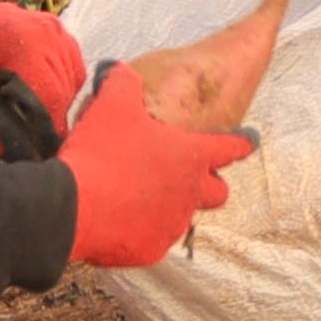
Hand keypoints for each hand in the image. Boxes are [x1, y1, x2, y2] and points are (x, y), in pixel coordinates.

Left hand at [0, 0, 89, 160]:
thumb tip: (27, 157)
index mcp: (30, 43)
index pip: (53, 99)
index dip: (44, 131)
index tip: (34, 153)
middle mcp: (53, 33)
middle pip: (66, 92)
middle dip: (46, 117)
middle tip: (21, 130)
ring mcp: (58, 30)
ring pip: (73, 82)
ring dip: (54, 103)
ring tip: (25, 109)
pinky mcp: (59, 32)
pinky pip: (70, 69)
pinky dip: (58, 86)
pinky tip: (36, 92)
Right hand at [55, 65, 255, 271]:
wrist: (71, 207)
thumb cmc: (100, 153)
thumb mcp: (111, 106)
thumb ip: (123, 83)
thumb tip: (119, 70)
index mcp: (190, 156)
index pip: (231, 148)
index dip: (241, 143)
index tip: (250, 141)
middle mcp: (190, 193)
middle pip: (218, 193)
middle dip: (210, 185)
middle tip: (190, 177)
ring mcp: (172, 224)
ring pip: (182, 218)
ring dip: (168, 208)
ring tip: (140, 198)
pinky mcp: (150, 250)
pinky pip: (152, 240)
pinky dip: (140, 231)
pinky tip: (118, 221)